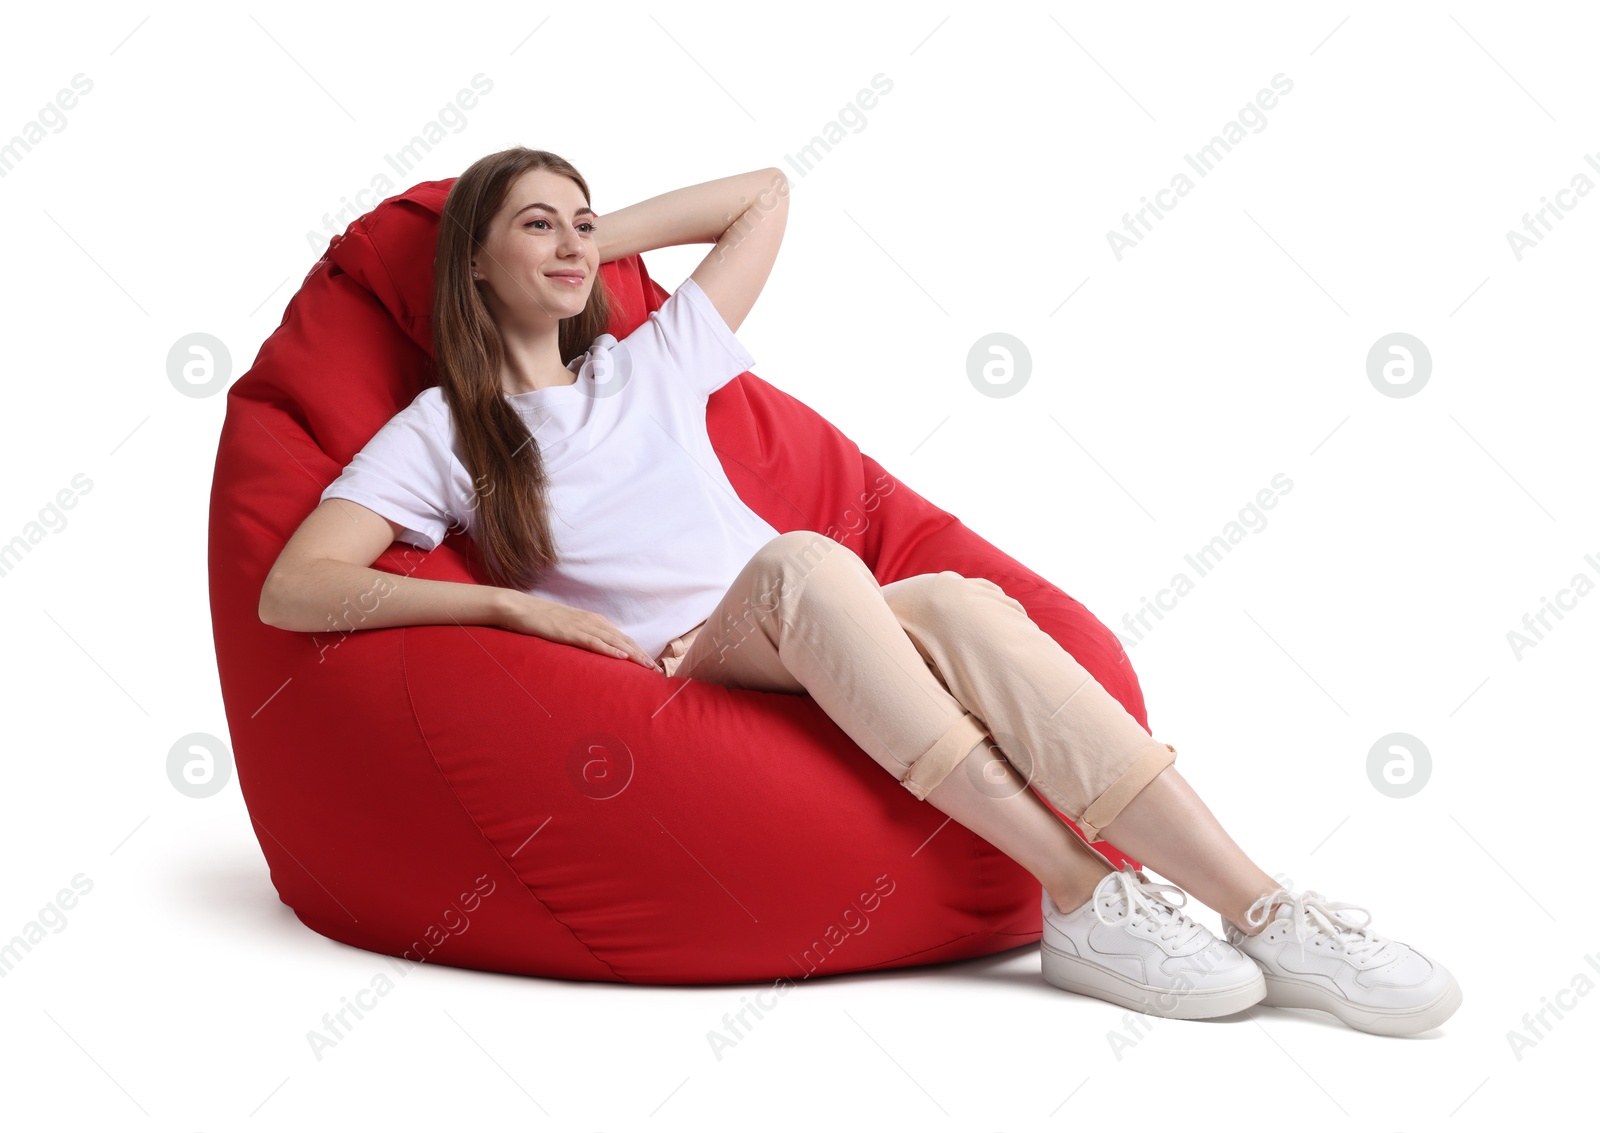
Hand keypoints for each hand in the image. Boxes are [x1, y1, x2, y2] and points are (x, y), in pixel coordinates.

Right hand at [497, 592, 661, 670]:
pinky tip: (622, 657)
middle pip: (623, 639)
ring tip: (647, 666)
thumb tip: (594, 651)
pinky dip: (609, 649)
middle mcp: (591, 621)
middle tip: (657, 670)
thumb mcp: (567, 629)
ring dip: (632, 654)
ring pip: (613, 640)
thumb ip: (582, 637)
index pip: (621, 637)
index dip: (638, 650)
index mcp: (593, 621)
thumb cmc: (542, 620)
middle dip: (641, 654)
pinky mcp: (568, 632)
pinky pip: (593, 641)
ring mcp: (580, 625)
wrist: (520, 608)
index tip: (651, 664)